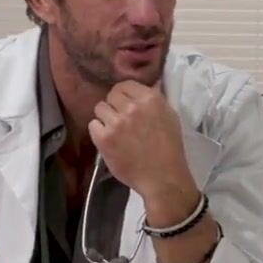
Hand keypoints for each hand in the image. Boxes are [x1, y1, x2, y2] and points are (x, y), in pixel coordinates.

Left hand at [88, 81, 192, 202]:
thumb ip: (154, 100)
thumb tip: (143, 87)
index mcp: (150, 99)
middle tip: (120, 119)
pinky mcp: (104, 138)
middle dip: (114, 105)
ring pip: (100, 108)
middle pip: (111, 95)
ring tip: (114, 130)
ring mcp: (116, 123)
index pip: (125, 84)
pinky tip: (109, 140)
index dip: (124, 94)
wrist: (162, 178)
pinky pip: (93, 125)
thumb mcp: (170, 116)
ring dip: (106, 118)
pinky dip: (98, 132)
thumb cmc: (170, 149)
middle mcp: (132, 107)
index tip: (125, 104)